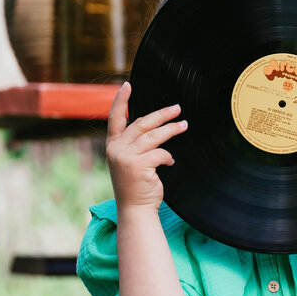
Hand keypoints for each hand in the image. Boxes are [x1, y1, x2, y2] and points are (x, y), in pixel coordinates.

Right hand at [105, 82, 187, 212]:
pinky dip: (168, 157)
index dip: (121, 101)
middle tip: (177, 108)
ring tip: (184, 125)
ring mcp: (126, 157)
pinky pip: (160, 153)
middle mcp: (116, 149)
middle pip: (142, 124)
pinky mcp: (138, 165)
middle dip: (161, 114)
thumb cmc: (136, 186)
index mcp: (112, 146)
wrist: (135, 209)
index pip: (115, 118)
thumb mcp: (129, 162)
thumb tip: (154, 127)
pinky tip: (170, 163)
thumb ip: (134, 145)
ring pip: (154, 136)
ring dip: (172, 129)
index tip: (127, 85)